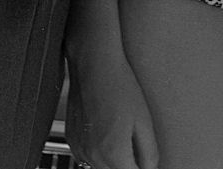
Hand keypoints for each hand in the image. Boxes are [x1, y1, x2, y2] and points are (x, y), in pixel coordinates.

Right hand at [65, 50, 157, 168]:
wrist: (94, 63)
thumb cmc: (119, 86)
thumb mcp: (144, 120)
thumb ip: (149, 152)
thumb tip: (150, 168)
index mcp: (113, 153)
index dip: (142, 168)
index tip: (145, 160)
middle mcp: (93, 156)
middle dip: (128, 165)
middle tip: (135, 145)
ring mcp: (79, 148)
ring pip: (101, 168)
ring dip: (113, 161)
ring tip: (120, 134)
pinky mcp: (71, 140)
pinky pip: (88, 158)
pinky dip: (99, 153)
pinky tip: (106, 132)